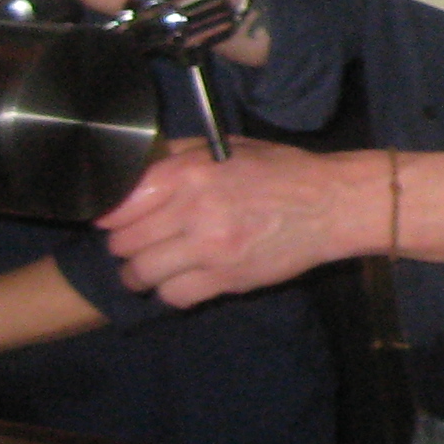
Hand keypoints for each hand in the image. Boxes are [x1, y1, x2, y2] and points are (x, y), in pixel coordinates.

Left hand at [97, 139, 383, 307]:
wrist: (332, 205)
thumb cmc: (282, 171)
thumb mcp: (230, 147)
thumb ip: (180, 155)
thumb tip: (134, 169)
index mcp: (191, 172)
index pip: (120, 204)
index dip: (111, 214)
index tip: (115, 219)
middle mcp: (195, 210)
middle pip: (124, 243)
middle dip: (125, 244)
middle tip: (139, 242)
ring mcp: (210, 249)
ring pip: (141, 273)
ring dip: (140, 273)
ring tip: (152, 267)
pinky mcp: (226, 279)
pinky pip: (173, 296)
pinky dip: (170, 291)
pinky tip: (181, 280)